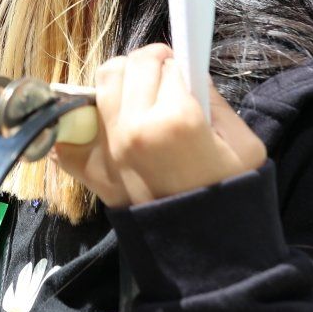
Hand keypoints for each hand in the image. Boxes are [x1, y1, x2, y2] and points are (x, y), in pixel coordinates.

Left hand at [52, 44, 266, 207]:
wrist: (202, 250)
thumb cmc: (228, 193)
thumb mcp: (242, 142)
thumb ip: (213, 98)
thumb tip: (184, 69)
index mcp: (176, 119)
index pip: (168, 62)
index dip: (181, 66)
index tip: (187, 79)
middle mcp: (133, 129)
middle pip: (130, 65)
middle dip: (151, 67)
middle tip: (165, 85)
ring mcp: (105, 149)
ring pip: (102, 82)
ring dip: (122, 83)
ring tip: (140, 100)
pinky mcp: (88, 168)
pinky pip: (70, 126)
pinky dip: (81, 119)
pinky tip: (104, 123)